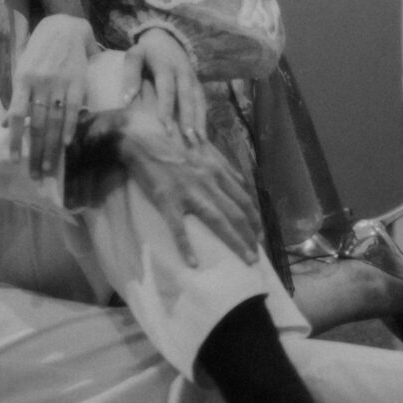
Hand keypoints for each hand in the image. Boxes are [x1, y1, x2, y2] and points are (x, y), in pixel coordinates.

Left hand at [7, 14, 93, 177]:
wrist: (63, 26)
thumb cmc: (39, 51)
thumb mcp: (23, 70)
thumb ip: (17, 97)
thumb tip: (5, 124)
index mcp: (23, 80)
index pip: (17, 115)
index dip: (16, 139)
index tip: (15, 160)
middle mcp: (40, 83)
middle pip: (37, 124)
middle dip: (35, 152)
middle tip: (34, 175)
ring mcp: (59, 83)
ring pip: (54, 121)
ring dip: (51, 147)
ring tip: (49, 168)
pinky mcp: (78, 81)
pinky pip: (73, 109)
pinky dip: (70, 127)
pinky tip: (67, 144)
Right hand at [117, 112, 260, 267]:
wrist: (142, 139)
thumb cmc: (173, 144)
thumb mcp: (204, 151)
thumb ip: (224, 166)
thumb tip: (242, 182)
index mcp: (215, 171)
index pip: (243, 199)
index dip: (255, 219)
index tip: (260, 234)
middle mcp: (207, 182)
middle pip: (236, 214)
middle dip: (250, 237)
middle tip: (256, 257)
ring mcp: (188, 192)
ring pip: (218, 221)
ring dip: (235, 243)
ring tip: (246, 260)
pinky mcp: (167, 200)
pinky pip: (178, 228)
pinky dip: (186, 246)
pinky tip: (192, 263)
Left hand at [122, 28, 205, 144]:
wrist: (166, 36)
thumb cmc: (145, 51)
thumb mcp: (134, 56)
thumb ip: (130, 75)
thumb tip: (126, 100)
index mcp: (165, 66)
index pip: (167, 89)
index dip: (167, 109)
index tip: (167, 129)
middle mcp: (182, 72)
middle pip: (187, 97)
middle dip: (189, 118)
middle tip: (189, 139)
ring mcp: (192, 77)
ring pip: (198, 100)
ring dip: (200, 120)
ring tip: (200, 141)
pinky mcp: (197, 82)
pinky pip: (202, 100)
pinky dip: (204, 117)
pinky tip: (202, 134)